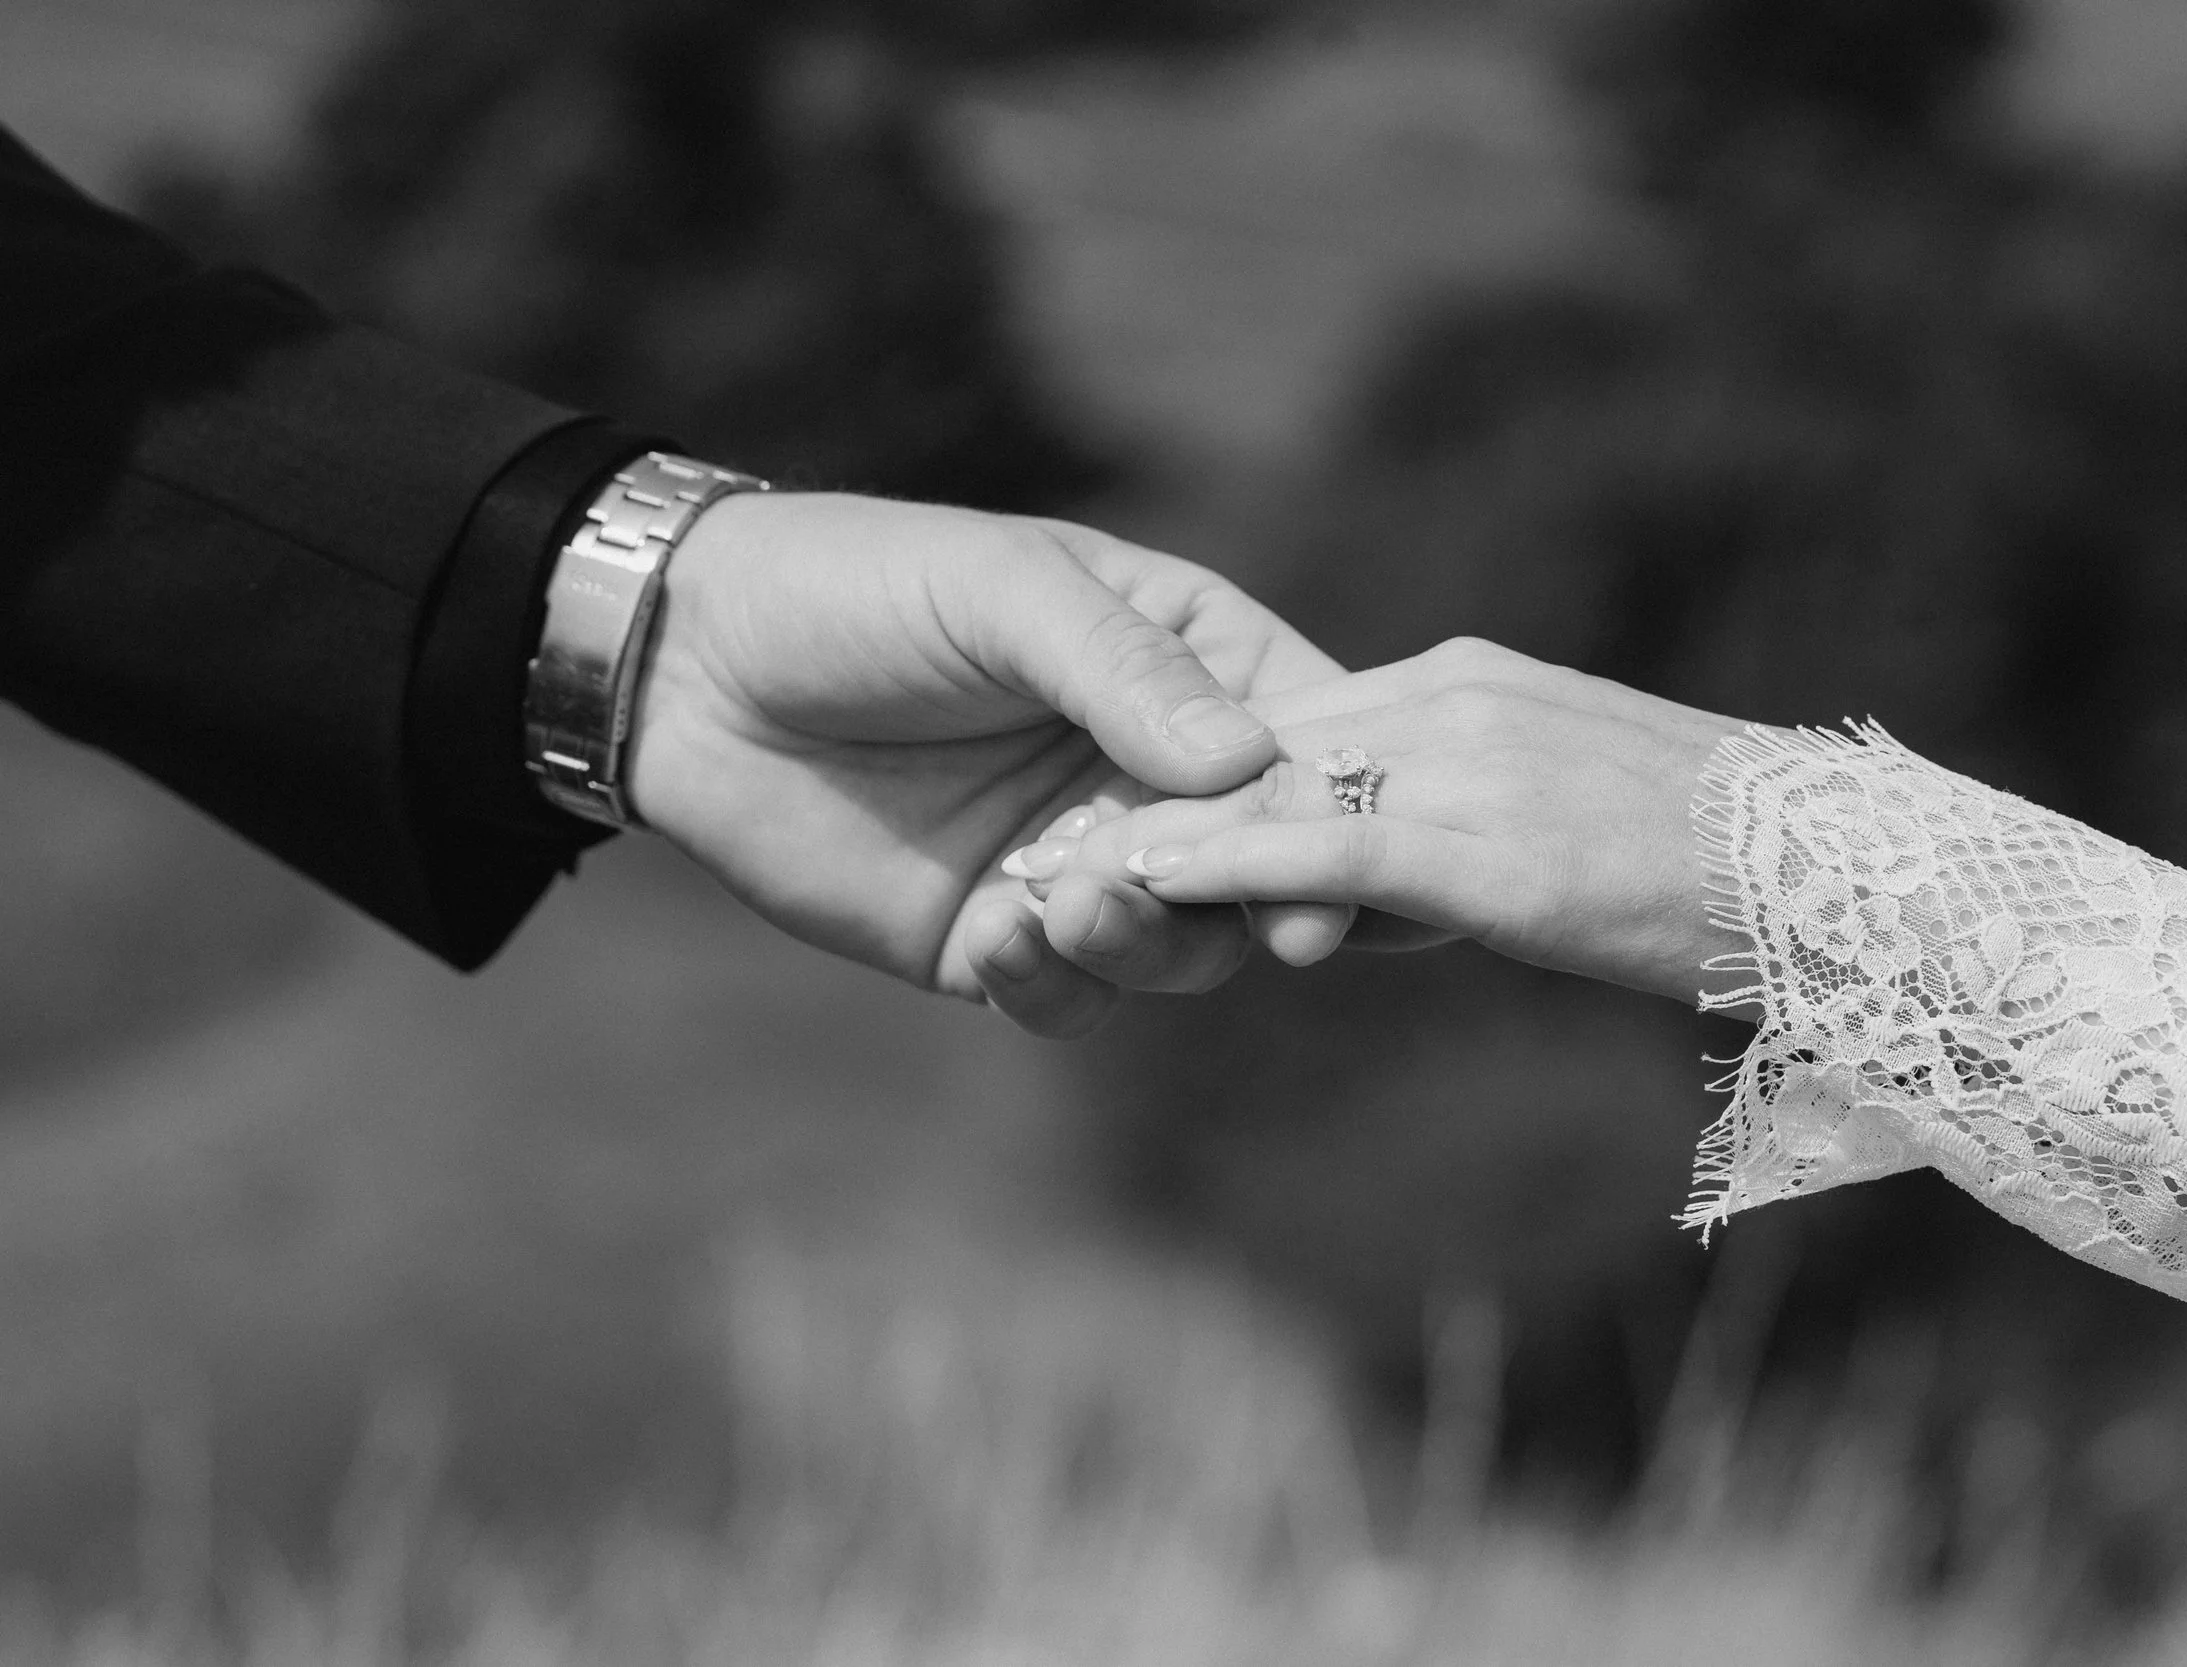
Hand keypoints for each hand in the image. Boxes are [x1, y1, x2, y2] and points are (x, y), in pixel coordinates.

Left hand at [626, 490, 1348, 1035]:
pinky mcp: (993, 937)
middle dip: (1263, 896)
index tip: (1347, 850)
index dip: (1338, 801)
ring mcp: (1078, 864)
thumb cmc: (857, 585)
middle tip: (1270, 930)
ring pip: (1177, 944)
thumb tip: (1249, 764)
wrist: (684, 664)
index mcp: (1183, 664)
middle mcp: (1148, 774)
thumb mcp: (1000, 592)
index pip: (1303, 738)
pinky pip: (1062, 992)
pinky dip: (1051, 982)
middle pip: (1261, 861)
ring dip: (1154, 943)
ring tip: (1081, 909)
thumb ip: (1121, 672)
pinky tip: (1001, 937)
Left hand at [1011, 638, 1750, 1000]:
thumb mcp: (1582, 816)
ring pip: (1273, 787)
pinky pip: (1315, 847)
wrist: (1853, 883)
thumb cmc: (1735, 864)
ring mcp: (1466, 763)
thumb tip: (1392, 877)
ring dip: (1165, 834)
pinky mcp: (1475, 845)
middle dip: (1164, 801)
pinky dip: (1220, 864)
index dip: (1218, 781)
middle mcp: (1456, 697)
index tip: (1128, 821)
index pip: (1313, 723)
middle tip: (1058, 846)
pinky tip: (1146, 886)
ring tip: (1064, 870)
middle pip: (1270, 744)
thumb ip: (1477, 814)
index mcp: (1477, 679)